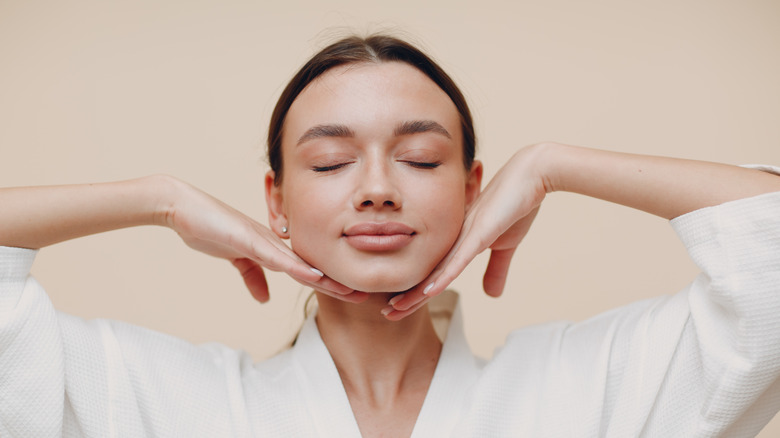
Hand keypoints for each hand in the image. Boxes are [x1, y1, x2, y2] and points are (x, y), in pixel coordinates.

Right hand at [162, 177, 367, 303]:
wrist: (182, 207)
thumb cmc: (209, 228)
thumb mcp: (235, 259)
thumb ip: (252, 276)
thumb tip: (265, 299)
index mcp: (272, 247)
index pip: (306, 269)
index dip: (328, 282)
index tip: (350, 294)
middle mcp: (274, 242)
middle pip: (311, 267)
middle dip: (336, 282)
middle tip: (363, 295)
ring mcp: (263, 239)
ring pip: (301, 263)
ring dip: (325, 279)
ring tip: (349, 291)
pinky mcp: (248, 239)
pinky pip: (276, 257)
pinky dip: (297, 268)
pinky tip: (315, 277)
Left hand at [382, 144, 548, 319]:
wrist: (531, 175)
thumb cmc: (516, 205)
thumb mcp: (506, 246)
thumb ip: (495, 269)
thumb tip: (491, 295)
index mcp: (458, 242)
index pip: (434, 272)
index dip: (417, 291)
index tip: (399, 307)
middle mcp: (454, 239)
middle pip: (427, 273)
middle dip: (407, 295)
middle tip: (387, 313)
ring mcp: (464, 235)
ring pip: (436, 270)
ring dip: (416, 292)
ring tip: (396, 308)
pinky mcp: (479, 233)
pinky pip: (458, 260)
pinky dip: (443, 277)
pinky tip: (427, 292)